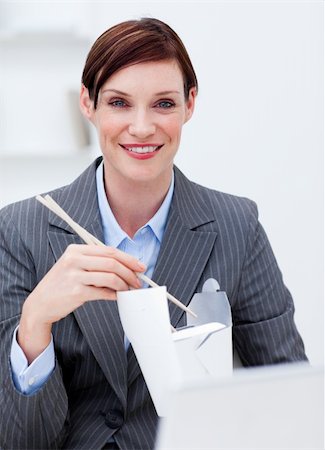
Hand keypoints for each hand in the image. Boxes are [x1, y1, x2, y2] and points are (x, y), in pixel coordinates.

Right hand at [18, 244, 145, 362]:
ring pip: (110, 277)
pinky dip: (114, 295)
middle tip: (138, 281)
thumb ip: (95, 262)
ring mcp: (74, 275)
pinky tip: (117, 297)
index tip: (140, 266)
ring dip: (124, 285)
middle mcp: (74, 259)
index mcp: (76, 250)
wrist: (40, 303)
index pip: (109, 250)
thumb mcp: (73, 266)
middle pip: (112, 262)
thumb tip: (125, 266)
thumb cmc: (61, 284)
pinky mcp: (76, 292)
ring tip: (129, 290)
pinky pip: (103, 292)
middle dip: (130, 272)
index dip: (128, 258)